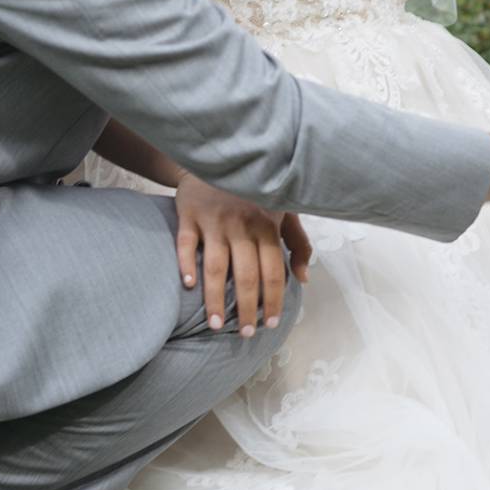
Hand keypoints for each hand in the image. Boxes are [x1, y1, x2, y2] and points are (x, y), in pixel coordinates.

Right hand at [174, 174, 311, 336]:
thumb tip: (303, 279)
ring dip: (216, 299)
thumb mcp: (284, 210)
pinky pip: (186, 243)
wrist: (220, 154)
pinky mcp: (189, 215)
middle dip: (247, 308)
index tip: (271, 323)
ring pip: (216, 266)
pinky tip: (188, 286)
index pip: (273, 271)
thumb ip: (297, 243)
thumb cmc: (255, 191)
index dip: (273, 299)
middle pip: (246, 274)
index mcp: (267, 225)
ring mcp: (214, 221)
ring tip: (217, 325)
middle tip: (246, 334)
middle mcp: (241, 225)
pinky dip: (186, 264)